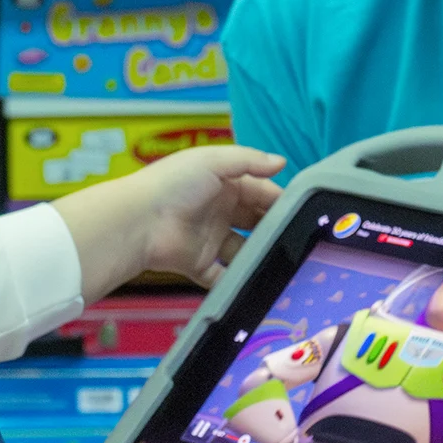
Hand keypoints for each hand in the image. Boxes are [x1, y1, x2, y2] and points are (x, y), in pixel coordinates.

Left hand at [53, 145, 283, 303]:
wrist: (138, 221)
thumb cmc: (172, 183)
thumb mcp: (213, 161)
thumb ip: (249, 160)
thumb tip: (281, 161)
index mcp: (223, 183)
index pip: (260, 192)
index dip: (279, 201)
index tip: (304, 213)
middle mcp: (218, 210)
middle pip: (255, 221)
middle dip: (273, 229)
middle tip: (297, 239)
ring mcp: (210, 239)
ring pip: (244, 250)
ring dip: (259, 256)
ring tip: (281, 262)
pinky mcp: (200, 264)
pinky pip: (223, 276)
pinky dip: (237, 281)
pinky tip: (256, 282)